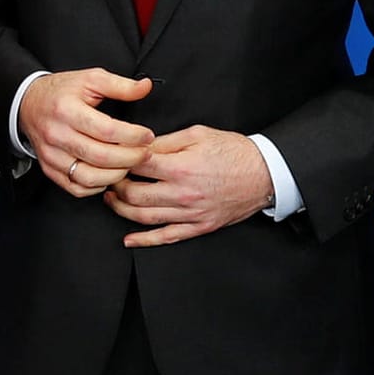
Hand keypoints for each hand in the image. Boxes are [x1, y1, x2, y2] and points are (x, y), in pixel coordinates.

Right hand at [18, 68, 154, 195]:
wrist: (28, 104)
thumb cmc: (61, 92)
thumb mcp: (90, 79)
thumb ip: (120, 85)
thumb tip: (146, 87)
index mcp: (67, 110)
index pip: (106, 130)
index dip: (133, 136)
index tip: (147, 136)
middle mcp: (57, 135)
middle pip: (101, 156)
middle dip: (130, 158)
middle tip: (145, 154)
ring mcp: (52, 155)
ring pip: (89, 177)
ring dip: (116, 175)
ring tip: (129, 164)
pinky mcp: (50, 169)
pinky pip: (77, 188)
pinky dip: (97, 186)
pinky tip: (109, 174)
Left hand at [105, 125, 272, 247]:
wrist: (264, 173)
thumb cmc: (233, 151)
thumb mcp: (198, 134)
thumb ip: (166, 141)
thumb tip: (140, 146)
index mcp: (180, 167)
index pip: (137, 165)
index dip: (120, 160)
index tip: (114, 156)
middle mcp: (182, 193)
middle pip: (134, 194)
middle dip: (116, 187)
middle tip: (109, 179)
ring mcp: (190, 214)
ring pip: (144, 217)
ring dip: (122, 210)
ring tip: (112, 200)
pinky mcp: (198, 227)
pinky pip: (166, 237)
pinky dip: (144, 240)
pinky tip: (129, 239)